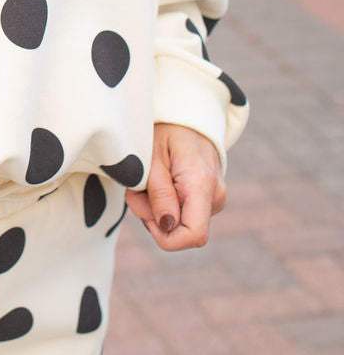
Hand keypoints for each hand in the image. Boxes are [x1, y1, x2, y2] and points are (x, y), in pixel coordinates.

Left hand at [125, 122, 226, 251]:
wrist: (188, 117)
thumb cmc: (165, 132)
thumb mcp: (152, 157)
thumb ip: (159, 192)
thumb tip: (167, 226)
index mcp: (201, 183)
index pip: (194, 235)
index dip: (166, 237)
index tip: (146, 214)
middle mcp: (215, 195)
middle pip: (180, 231)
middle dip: (152, 216)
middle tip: (138, 187)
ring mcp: (215, 199)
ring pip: (179, 224)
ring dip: (154, 208)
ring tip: (150, 179)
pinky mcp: (210, 200)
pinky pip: (182, 215)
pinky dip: (164, 204)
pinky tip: (160, 182)